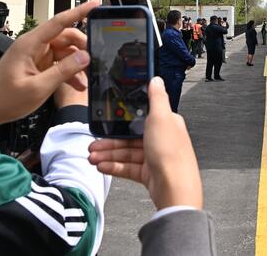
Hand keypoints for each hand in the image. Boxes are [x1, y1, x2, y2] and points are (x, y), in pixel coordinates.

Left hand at [0, 0, 99, 133]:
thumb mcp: (38, 88)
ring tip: (87, 78)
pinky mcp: (36, 65)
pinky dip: (69, 72)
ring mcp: (35, 55)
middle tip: (95, 60)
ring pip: (64, 51)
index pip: (59, 22)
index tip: (95, 3)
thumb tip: (85, 56)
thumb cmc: (4, 99)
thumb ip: (63, 71)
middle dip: (82, 47)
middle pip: (65, 36)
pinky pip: (58, 63)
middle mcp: (33, 45)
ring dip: (77, 63)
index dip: (79, 11)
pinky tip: (78, 85)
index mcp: (30, 44)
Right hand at [87, 76, 202, 209]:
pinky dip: (114, 166)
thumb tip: (156, 80)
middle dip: (109, 141)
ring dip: (108, 154)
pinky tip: (101, 166)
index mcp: (166, 124)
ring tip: (92, 157)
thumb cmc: (171, 153)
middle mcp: (161, 139)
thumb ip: (157, 98)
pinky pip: (128, 168)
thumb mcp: (161, 117)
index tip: (104, 124)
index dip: (121, 121)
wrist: (174, 187)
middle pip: (130, 137)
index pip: (140, 119)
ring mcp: (155, 158)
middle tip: (92, 144)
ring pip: (127, 153)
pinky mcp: (149, 174)